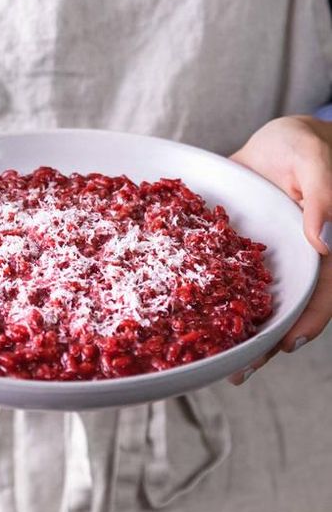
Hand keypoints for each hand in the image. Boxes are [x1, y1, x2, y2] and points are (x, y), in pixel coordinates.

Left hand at [228, 115, 331, 384]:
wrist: (274, 140)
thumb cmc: (303, 145)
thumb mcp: (315, 161)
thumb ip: (324, 197)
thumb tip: (323, 242)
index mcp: (322, 249)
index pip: (322, 293)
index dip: (309, 320)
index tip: (286, 345)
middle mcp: (295, 263)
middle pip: (286, 310)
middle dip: (265, 343)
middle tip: (237, 371)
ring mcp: (267, 262)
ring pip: (255, 303)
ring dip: (238, 331)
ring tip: (213, 360)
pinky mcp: (238, 254)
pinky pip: (227, 281)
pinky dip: (214, 301)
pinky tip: (192, 320)